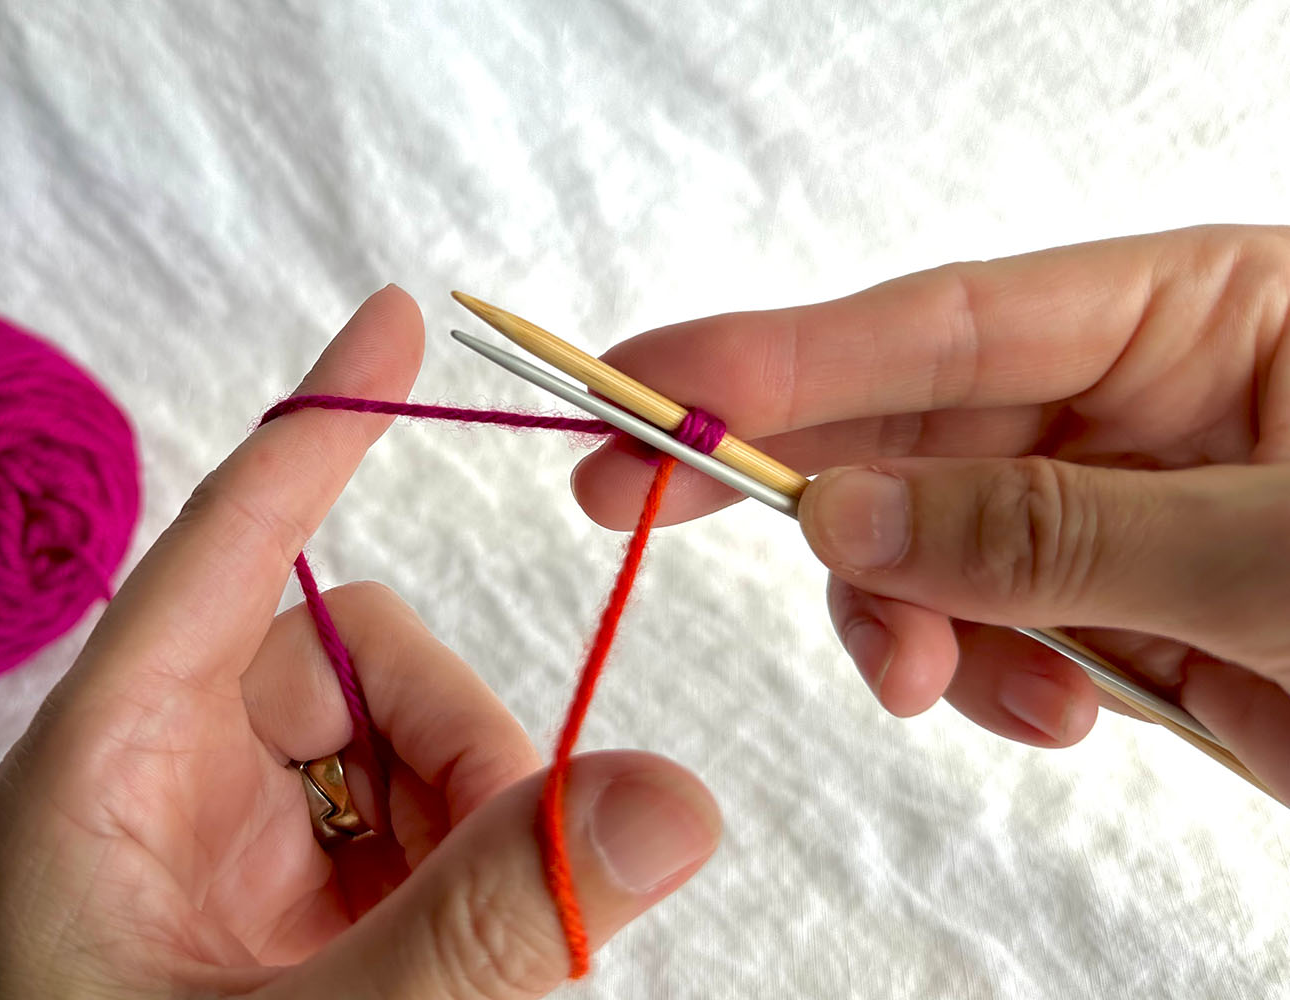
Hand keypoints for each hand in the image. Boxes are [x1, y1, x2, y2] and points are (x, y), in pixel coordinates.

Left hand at [0, 286, 720, 999]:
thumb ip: (484, 925)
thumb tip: (676, 794)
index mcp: (106, 773)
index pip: (228, 550)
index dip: (320, 427)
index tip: (393, 311)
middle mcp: (172, 775)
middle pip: (358, 652)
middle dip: (461, 751)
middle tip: (504, 890)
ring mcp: (244, 831)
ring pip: (414, 732)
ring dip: (480, 824)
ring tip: (458, 962)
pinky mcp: (304, 887)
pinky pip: (427, 807)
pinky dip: (475, 862)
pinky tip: (449, 962)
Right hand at [573, 226, 1289, 800]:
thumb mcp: (1280, 552)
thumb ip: (1048, 533)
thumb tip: (840, 516)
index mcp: (1195, 311)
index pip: (935, 321)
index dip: (772, 354)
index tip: (642, 386)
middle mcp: (1139, 395)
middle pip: (902, 423)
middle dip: (781, 479)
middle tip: (626, 504)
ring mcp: (1119, 505)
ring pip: (928, 542)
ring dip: (903, 618)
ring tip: (944, 689)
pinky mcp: (1118, 606)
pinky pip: (989, 625)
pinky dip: (979, 675)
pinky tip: (1038, 711)